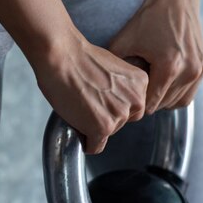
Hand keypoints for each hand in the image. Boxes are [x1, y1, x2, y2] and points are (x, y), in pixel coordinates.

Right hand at [29, 26, 148, 154]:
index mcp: (141, 84)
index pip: (131, 108)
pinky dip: (84, 140)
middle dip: (104, 116)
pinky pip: (95, 146)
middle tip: (86, 100)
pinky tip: (76, 123)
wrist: (61, 56)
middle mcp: (136, 101)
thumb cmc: (79, 58)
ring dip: (93, 125)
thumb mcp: (113, 70)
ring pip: (107, 133)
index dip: (112, 104)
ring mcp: (120, 115)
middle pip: (121, 123)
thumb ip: (120, 87)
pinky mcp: (103, 127)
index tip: (99, 96)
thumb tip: (112, 102)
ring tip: (79, 106)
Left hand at [107, 0, 202, 113]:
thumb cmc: (148, 19)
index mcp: (169, 67)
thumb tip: (104, 89)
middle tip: (133, 92)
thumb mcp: (123, 42)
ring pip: (176, 103)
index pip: (150, 104)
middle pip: (162, 105)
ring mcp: (199, 70)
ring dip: (161, 100)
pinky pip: (188, 95)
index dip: (135, 104)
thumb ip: (113, 68)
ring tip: (147, 88)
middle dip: (147, 102)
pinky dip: (174, 94)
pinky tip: (161, 85)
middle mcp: (188, 71)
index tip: (125, 98)